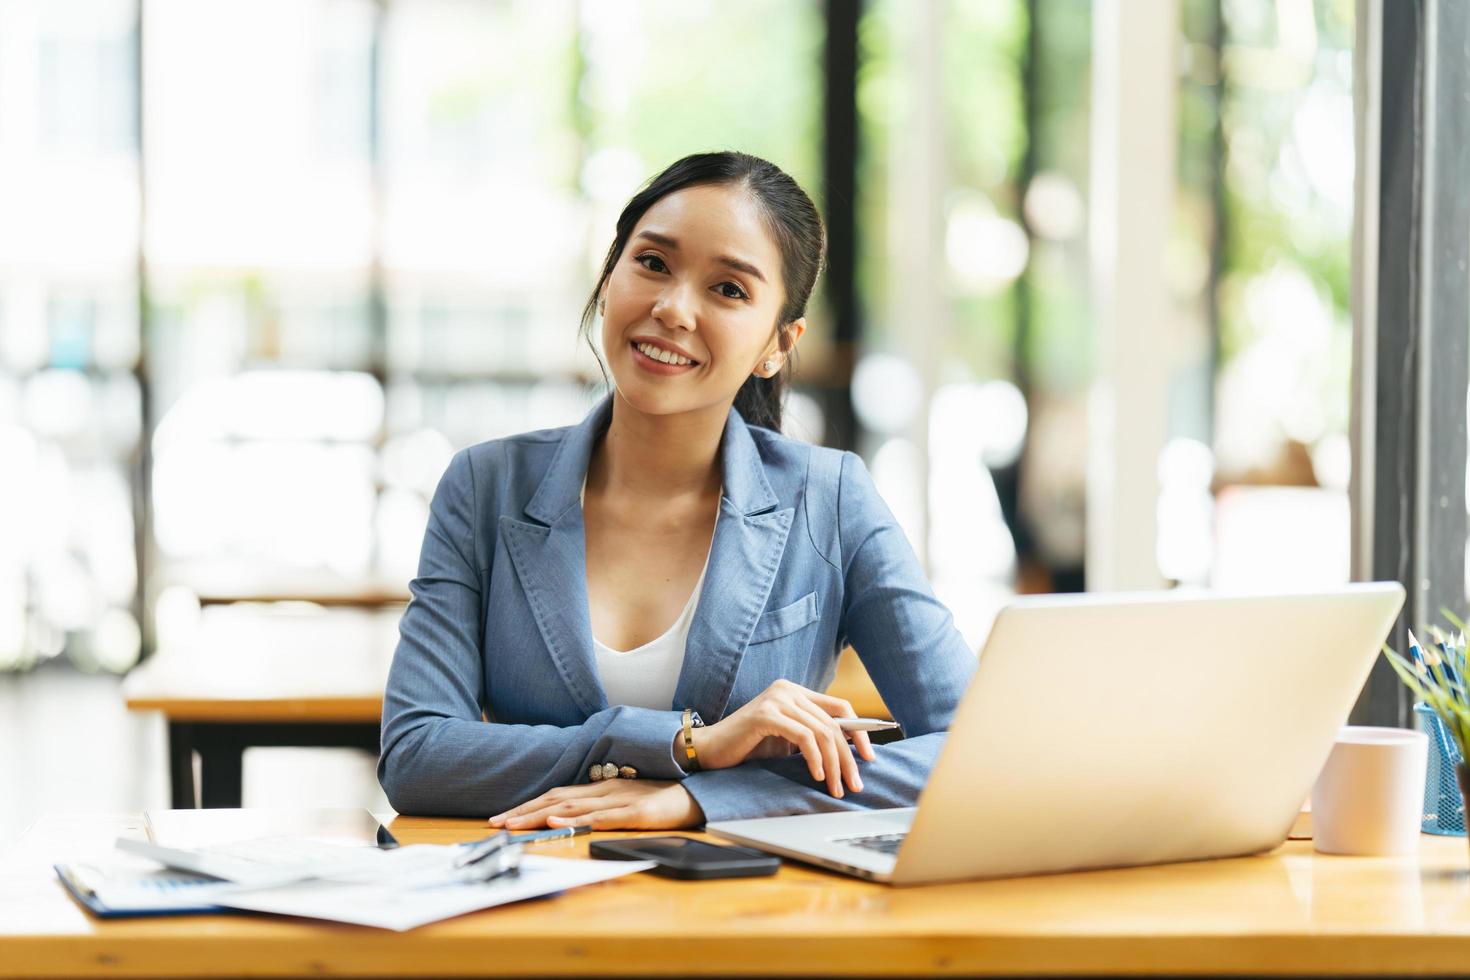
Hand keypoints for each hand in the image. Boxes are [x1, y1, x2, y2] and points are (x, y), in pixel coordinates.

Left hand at [487, 780, 703, 830]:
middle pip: (557, 799)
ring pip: (573, 807)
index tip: (503, 818)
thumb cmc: (664, 798)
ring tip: (516, 824)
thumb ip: (603, 807)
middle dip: (524, 812)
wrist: (701, 791)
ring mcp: (621, 801)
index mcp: (602, 788)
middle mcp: (606, 790)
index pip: (557, 796)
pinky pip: (605, 816)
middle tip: (496, 823)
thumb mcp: (628, 801)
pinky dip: (580, 819)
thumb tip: (573, 818)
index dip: (528, 806)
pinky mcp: (638, 814)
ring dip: (541, 816)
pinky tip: (561, 822)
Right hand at [693, 679, 875, 797]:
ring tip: (836, 787)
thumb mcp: (788, 740)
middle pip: (833, 723)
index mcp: (796, 692)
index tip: (869, 758)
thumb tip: (850, 754)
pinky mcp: (766, 714)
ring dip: (834, 764)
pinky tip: (817, 775)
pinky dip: (814, 758)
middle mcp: (788, 690)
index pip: (840, 707)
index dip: (860, 732)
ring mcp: (777, 699)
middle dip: (848, 757)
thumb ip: (812, 736)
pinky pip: (803, 737)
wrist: (712, 750)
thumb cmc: (750, 747)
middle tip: (854, 784)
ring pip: (821, 731)